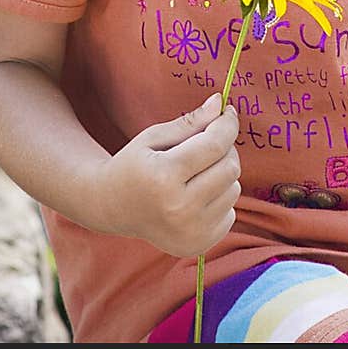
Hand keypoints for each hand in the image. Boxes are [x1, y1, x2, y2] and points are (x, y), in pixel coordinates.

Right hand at [95, 93, 240, 256]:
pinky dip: (220, 198)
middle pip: (230, 167)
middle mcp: (179, 209)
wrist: (113, 207)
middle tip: (208, 142)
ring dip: (223, 174)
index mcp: (164, 177)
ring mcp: (190, 232)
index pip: (215, 145)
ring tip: (198, 171)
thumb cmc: (134, 165)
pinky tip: (197, 195)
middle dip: (225, 148)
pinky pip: (231, 212)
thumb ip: (190, 122)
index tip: (228, 112)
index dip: (227, 124)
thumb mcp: (153, 136)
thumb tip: (220, 104)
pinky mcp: (199, 245)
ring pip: (234, 189)